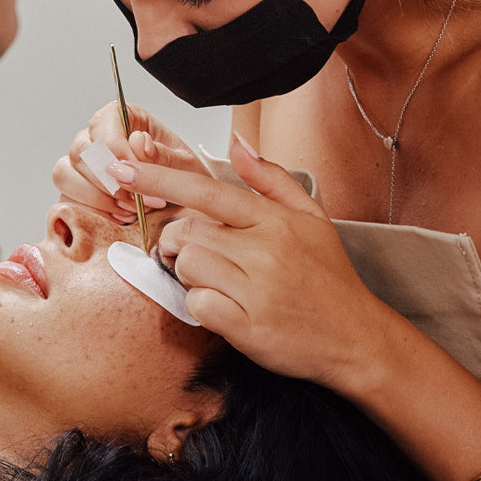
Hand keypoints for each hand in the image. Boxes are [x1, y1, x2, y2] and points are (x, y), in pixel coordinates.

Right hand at [52, 102, 208, 223]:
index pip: (103, 124)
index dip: (116, 151)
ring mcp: (81, 164)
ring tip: (131, 208)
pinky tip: (120, 215)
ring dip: (98, 198)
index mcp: (123, 118)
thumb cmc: (179, 177)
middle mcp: (96, 137)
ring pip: (65, 174)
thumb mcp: (184, 165)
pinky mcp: (75, 190)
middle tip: (139, 199)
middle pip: (80, 151)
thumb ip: (163, 155)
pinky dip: (93, 212)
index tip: (137, 174)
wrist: (178, 201)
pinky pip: (67, 200)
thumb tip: (139, 142)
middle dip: (109, 182)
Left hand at [106, 133, 384, 388]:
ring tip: (221, 282)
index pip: (206, 190)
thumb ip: (270, 178)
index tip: (124, 169)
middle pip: (186, 231)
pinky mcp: (248, 327)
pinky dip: (202, 307)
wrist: (356, 337)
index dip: (159, 178)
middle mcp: (265, 250)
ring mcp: (256, 290)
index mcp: (274, 219)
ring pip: (186, 266)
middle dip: (178, 242)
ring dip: (191, 275)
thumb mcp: (311, 216)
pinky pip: (197, 306)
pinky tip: (226, 308)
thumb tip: (237, 143)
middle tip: (196, 253)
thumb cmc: (329, 276)